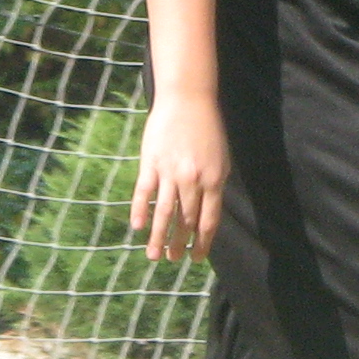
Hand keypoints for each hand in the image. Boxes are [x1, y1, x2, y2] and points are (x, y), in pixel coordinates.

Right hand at [131, 94, 226, 258]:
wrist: (188, 100)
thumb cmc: (208, 130)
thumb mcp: (221, 159)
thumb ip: (215, 186)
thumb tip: (207, 214)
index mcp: (214, 180)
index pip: (208, 221)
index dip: (202, 242)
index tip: (196, 258)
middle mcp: (192, 180)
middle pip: (185, 221)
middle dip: (179, 244)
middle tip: (172, 259)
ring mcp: (170, 172)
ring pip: (164, 212)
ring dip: (158, 237)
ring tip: (154, 255)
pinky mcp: (150, 163)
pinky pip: (144, 192)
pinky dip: (140, 210)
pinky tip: (138, 226)